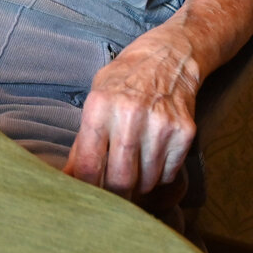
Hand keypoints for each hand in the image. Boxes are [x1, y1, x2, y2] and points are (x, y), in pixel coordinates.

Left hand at [63, 35, 198, 196]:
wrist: (167, 58)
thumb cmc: (123, 81)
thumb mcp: (95, 99)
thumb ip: (82, 140)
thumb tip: (68, 177)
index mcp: (100, 105)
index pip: (90, 163)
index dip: (88, 186)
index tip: (89, 194)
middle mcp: (130, 114)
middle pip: (121, 179)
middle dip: (116, 193)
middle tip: (113, 193)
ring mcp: (161, 124)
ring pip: (146, 180)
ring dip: (138, 184)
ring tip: (134, 167)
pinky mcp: (184, 132)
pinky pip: (168, 173)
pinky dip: (159, 175)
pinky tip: (153, 157)